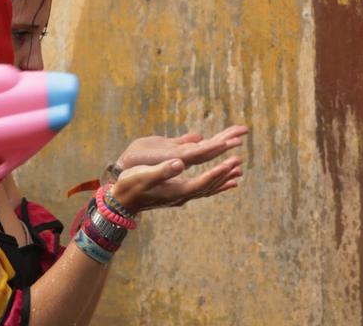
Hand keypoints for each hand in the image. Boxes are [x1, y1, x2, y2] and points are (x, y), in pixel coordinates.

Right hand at [107, 126, 247, 212]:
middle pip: (209, 186)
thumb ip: (162, 170)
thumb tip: (180, 164)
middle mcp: (182, 196)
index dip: (218, 173)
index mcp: (176, 191)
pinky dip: (214, 183)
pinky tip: (222, 180)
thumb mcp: (144, 176)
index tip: (232, 162)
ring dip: (223, 179)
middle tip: (240, 162)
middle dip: (225, 173)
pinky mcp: (178, 193)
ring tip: (239, 171)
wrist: (122, 201)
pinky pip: (202, 188)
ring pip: (208, 188)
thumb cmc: (131, 185)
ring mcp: (181, 196)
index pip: (203, 183)